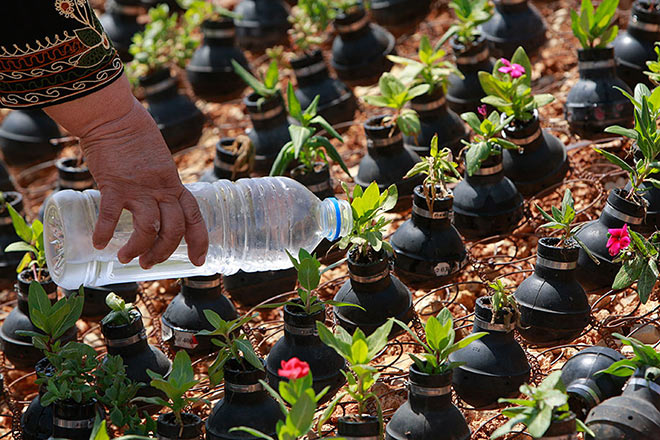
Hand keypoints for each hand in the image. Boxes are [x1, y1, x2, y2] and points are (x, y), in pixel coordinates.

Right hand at [44, 75, 208, 268]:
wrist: (114, 117)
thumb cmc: (135, 139)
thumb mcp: (158, 164)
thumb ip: (159, 184)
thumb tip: (154, 205)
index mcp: (174, 185)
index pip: (194, 217)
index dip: (199, 241)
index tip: (198, 260)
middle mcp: (162, 189)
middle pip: (174, 229)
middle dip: (163, 252)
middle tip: (148, 263)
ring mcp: (140, 188)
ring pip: (149, 228)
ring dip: (138, 248)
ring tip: (125, 258)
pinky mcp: (115, 184)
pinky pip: (112, 215)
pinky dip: (105, 232)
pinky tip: (99, 243)